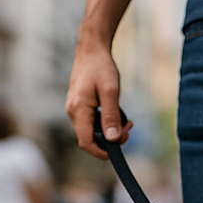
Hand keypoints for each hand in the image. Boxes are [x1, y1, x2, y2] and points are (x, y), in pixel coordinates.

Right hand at [65, 37, 133, 158]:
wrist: (92, 49)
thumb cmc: (101, 67)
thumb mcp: (110, 91)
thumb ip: (111, 116)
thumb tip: (113, 139)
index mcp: (78, 110)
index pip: (86, 143)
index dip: (102, 152)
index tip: (119, 151)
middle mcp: (73, 112)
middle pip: (90, 139)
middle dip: (111, 140)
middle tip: (129, 129)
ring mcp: (75, 109)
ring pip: (93, 132)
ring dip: (110, 132)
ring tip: (127, 122)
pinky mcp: (81, 106)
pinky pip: (93, 123)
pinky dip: (107, 123)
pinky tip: (119, 116)